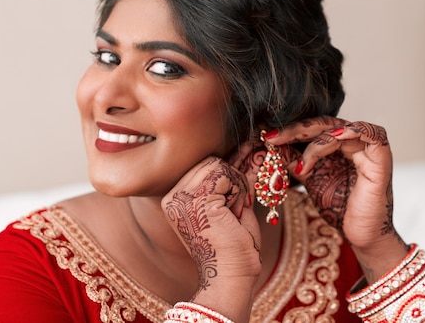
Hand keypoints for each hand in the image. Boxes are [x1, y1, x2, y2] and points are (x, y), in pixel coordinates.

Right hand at [161, 156, 260, 320]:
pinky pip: (225, 173)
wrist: (232, 276)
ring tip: (234, 213)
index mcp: (176, 198)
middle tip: (235, 209)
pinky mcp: (197, 200)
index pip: (204, 164)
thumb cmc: (235, 245)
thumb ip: (234, 177)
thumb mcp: (233, 204)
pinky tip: (235, 212)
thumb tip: (251, 148)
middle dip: (232, 180)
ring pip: (218, 164)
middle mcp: (173, 196)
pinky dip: (238, 190)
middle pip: (210, 160)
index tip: (235, 201)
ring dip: (236, 187)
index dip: (227, 177)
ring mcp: (182, 197)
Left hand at [263, 116, 408, 280]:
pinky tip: (330, 140)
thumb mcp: (310, 179)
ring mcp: (369, 147)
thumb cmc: (340, 208)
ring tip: (302, 165)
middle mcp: (354, 142)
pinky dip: (347, 133)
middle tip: (273, 139)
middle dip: (295, 130)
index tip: (266, 138)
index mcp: (339, 144)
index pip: (313, 127)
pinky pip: (367, 132)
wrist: (361, 236)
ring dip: (316, 141)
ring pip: (339, 127)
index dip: (290, 130)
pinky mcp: (381, 157)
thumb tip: (271, 146)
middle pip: (323, 123)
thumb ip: (295, 161)